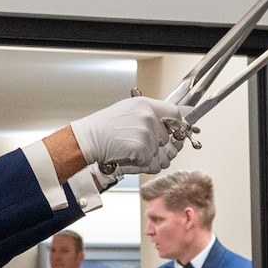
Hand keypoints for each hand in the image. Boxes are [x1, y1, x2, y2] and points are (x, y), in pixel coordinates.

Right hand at [68, 95, 189, 175]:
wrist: (90, 139)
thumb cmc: (106, 126)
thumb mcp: (129, 109)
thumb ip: (150, 113)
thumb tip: (172, 119)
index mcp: (145, 105)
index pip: (174, 113)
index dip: (176, 124)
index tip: (174, 131)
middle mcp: (148, 117)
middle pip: (167, 138)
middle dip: (156, 144)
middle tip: (136, 142)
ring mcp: (146, 133)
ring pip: (159, 152)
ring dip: (147, 155)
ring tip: (129, 147)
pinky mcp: (142, 149)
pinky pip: (151, 162)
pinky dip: (141, 163)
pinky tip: (128, 155)